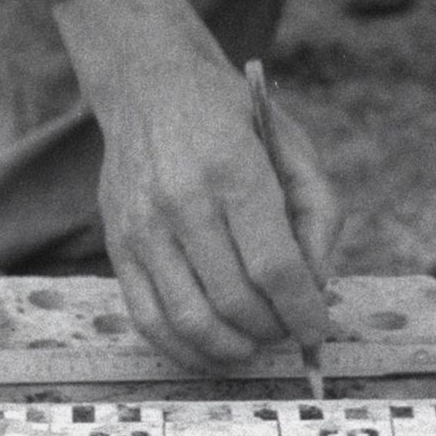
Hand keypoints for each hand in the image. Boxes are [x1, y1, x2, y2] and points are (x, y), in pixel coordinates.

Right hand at [53, 0, 341, 368]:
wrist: (149, 86)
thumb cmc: (232, 118)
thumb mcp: (292, 144)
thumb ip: (318, 211)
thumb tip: (316, 286)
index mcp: (233, 168)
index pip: (273, 265)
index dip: (302, 310)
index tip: (318, 330)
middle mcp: (181, 199)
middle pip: (235, 299)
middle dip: (273, 329)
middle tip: (289, 329)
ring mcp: (142, 226)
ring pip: (190, 320)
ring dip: (233, 347)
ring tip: (255, 342)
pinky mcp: (117, 246)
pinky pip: (148, 320)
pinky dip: (186, 349)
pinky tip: (214, 349)